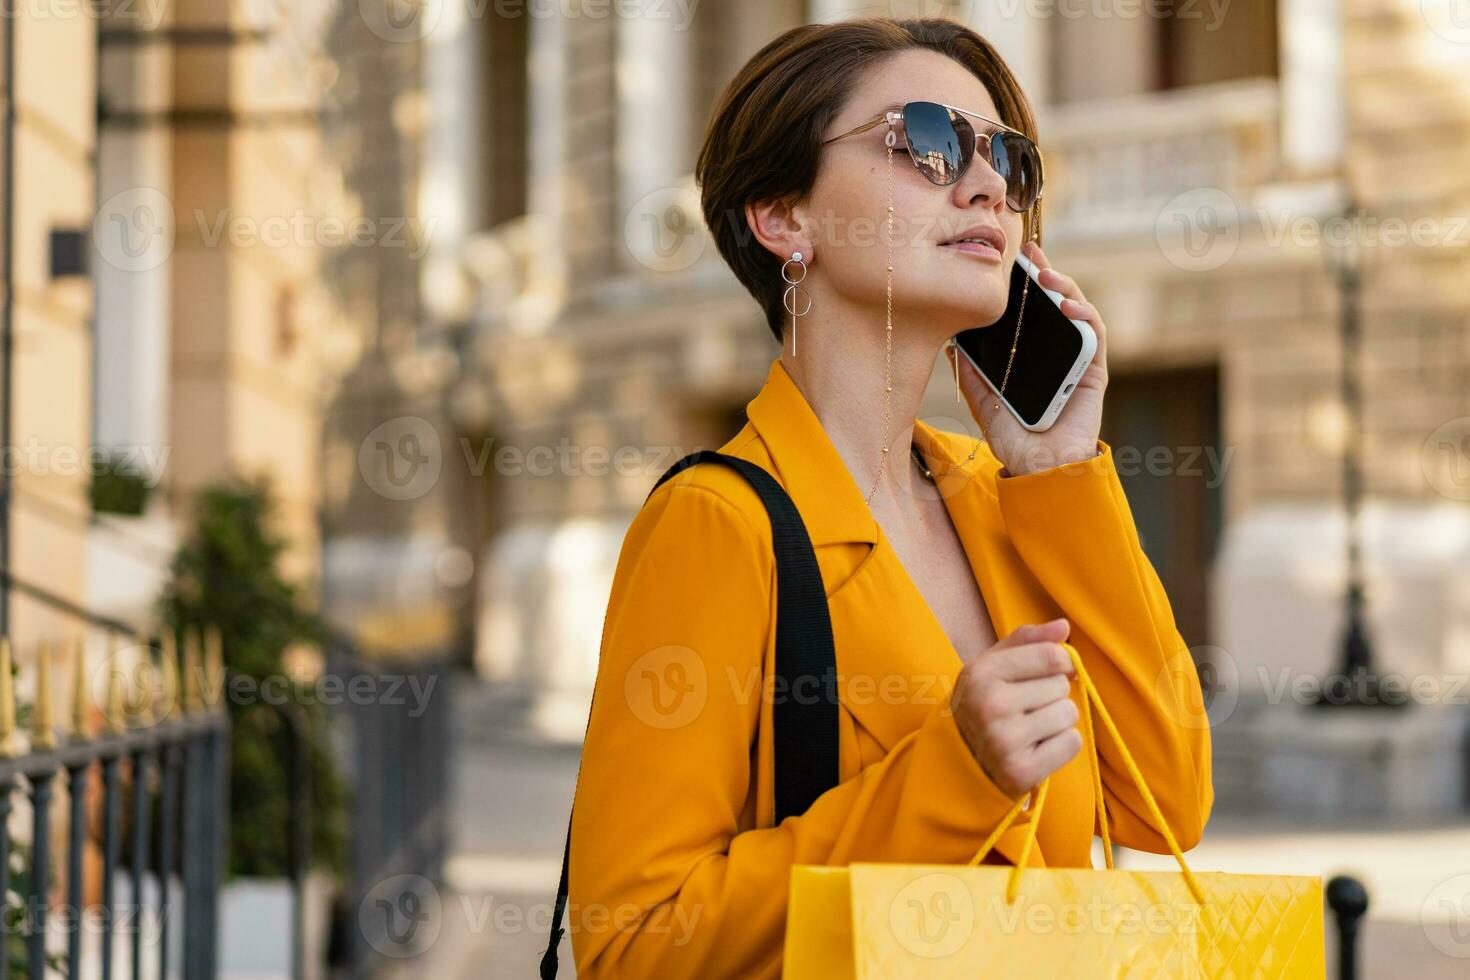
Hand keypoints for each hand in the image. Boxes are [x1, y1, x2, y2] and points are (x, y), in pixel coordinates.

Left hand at [947, 241, 1109, 476]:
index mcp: (1033, 356)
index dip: (1025, 284)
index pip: (1031, 312)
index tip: (1011, 261)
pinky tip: (1067, 305)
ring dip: (1065, 287)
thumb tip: (952, 343)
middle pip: (1056, 303)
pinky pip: (1095, 335)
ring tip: (1045, 274)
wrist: (1039, 469)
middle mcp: (1058, 353)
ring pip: (1079, 311)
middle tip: (1029, 252)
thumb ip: (972, 373)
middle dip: (1045, 273)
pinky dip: (1084, 315)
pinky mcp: (1095, 372)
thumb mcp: (983, 402)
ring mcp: (1078, 360)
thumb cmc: (1014, 439)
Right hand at [950, 618, 1081, 798]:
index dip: (1062, 662)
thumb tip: (1063, 626)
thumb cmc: (984, 703)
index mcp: (981, 673)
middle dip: (1052, 694)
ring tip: (1032, 727)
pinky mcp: (1020, 771)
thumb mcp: (993, 664)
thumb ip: (1027, 640)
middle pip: (1061, 686)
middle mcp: (990, 705)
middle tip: (1027, 708)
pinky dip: (1061, 745)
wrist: (960, 759)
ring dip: (1058, 720)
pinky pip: (1071, 744)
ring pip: (1068, 714)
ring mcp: (1004, 741)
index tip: (1054, 670)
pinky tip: (1037, 747)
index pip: (1050, 656)